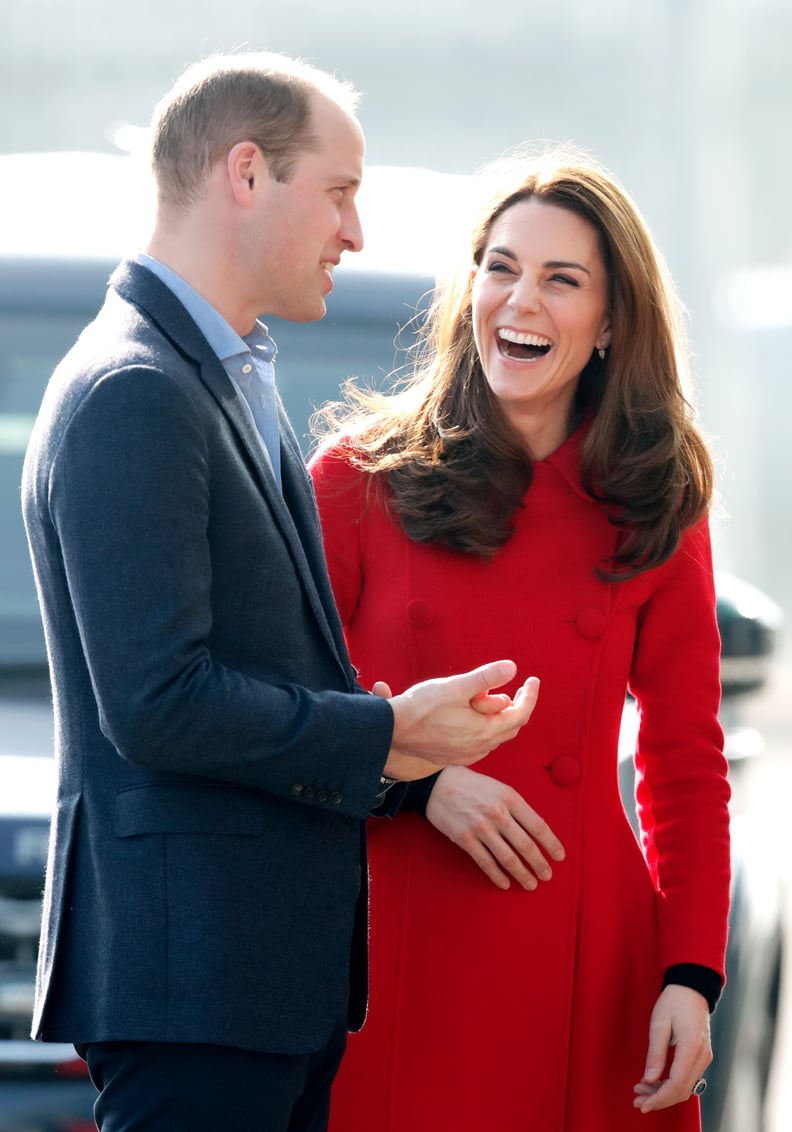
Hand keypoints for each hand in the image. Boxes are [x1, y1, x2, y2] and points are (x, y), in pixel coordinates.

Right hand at [383, 661, 538, 774]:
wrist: (392, 733)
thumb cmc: (421, 708)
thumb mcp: (455, 686)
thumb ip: (486, 677)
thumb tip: (512, 668)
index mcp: (484, 730)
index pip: (520, 714)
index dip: (531, 696)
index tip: (533, 680)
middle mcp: (479, 747)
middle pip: (511, 727)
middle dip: (518, 706)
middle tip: (521, 688)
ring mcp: (467, 755)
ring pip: (495, 736)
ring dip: (500, 716)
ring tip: (492, 697)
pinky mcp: (454, 757)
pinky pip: (481, 743)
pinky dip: (486, 727)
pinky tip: (474, 716)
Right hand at [425, 766, 564, 889]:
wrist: (437, 784)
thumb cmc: (472, 785)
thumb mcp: (499, 788)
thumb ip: (516, 807)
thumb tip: (535, 831)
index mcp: (510, 798)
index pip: (538, 825)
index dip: (551, 844)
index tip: (559, 857)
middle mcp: (497, 813)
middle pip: (525, 845)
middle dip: (539, 864)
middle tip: (547, 875)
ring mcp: (480, 827)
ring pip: (507, 858)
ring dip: (522, 874)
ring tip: (530, 884)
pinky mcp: (464, 838)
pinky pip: (485, 862)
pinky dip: (497, 876)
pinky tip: (505, 883)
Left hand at [633, 985, 711, 1112]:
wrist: (692, 988)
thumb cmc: (674, 1002)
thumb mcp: (659, 1024)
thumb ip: (655, 1053)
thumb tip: (649, 1079)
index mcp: (692, 1048)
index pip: (677, 1084)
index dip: (659, 1098)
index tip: (642, 1104)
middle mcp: (702, 1057)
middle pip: (682, 1091)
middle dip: (659, 1100)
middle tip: (637, 1101)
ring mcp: (704, 1058)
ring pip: (685, 1087)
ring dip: (664, 1094)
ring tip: (642, 1092)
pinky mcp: (701, 1057)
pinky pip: (688, 1079)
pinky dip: (671, 1085)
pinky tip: (655, 1083)